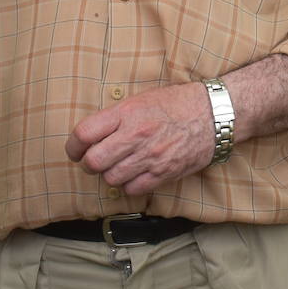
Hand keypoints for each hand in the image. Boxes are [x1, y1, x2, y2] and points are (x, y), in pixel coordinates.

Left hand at [65, 82, 213, 193]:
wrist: (214, 114)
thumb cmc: (178, 103)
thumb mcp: (142, 99)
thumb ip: (116, 117)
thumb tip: (92, 136)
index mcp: (127, 113)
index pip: (83, 134)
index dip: (73, 146)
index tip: (76, 150)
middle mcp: (136, 135)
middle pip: (93, 162)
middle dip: (90, 164)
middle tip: (96, 160)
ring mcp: (150, 156)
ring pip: (111, 179)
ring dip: (111, 175)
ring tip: (121, 165)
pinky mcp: (164, 172)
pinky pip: (133, 189)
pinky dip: (130, 185)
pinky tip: (137, 174)